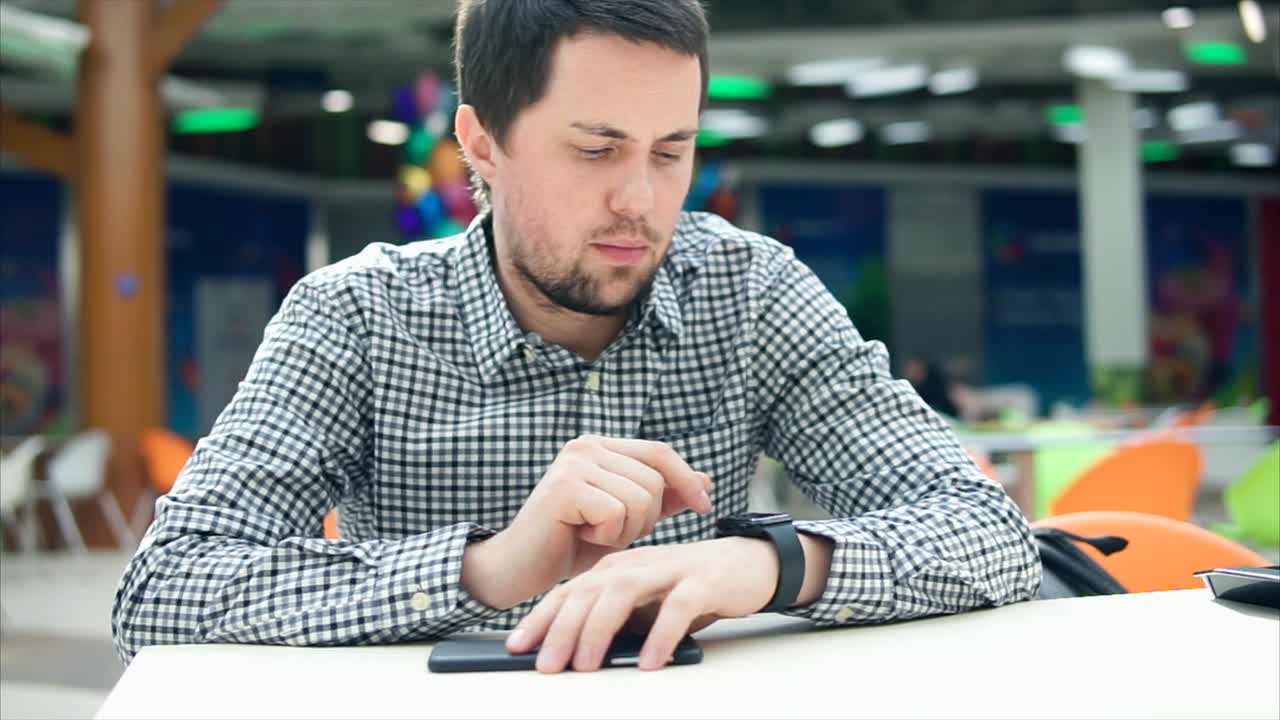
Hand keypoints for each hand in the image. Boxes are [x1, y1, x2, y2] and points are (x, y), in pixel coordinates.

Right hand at [462, 434, 712, 608]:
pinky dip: (606, 536)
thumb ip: (662, 498)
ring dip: (625, 530)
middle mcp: (586, 445)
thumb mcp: (627, 520)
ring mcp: (573, 462)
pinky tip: (579, 536)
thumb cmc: (572, 544)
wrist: (520, 568)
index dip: (687, 480)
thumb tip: (706, 481)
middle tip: (609, 532)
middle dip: (646, 519)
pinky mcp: (565, 486)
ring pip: (640, 499)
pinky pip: (616, 513)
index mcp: (601, 447)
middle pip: (655, 480)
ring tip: (593, 534)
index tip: (705, 507)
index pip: (660, 452)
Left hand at [505, 537, 779, 672]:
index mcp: (618, 567)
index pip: (570, 591)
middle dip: (562, 629)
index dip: (541, 617)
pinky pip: (678, 608)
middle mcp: (637, 564)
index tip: (517, 647)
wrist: (750, 563)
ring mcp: (669, 570)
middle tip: (547, 665)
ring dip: (599, 629)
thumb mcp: (645, 603)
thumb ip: (615, 620)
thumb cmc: (691, 586)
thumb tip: (576, 655)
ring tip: (586, 664)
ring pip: (623, 593)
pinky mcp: (702, 581)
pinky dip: (660, 634)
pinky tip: (648, 660)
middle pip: (589, 592)